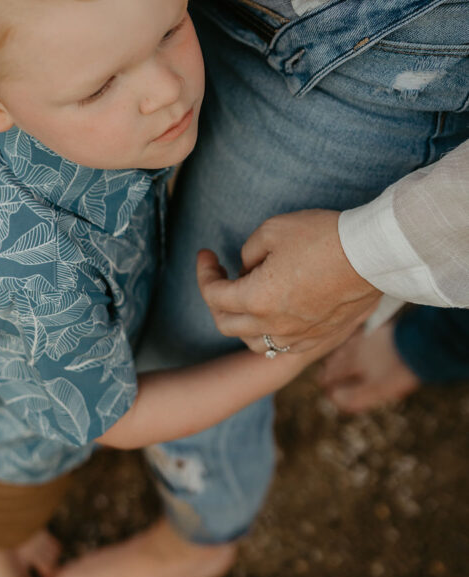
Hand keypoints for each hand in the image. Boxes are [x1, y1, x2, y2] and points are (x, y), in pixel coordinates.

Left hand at [196, 209, 381, 355]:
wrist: (372, 255)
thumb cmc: (322, 237)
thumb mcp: (272, 230)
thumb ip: (248, 252)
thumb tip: (246, 269)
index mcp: (257, 299)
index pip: (213, 294)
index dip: (205, 272)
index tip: (207, 254)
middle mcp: (274, 326)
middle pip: (226, 323)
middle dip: (215, 297)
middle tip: (220, 274)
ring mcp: (298, 337)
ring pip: (253, 342)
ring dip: (241, 320)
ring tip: (244, 295)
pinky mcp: (319, 339)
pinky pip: (282, 346)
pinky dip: (268, 332)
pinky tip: (273, 313)